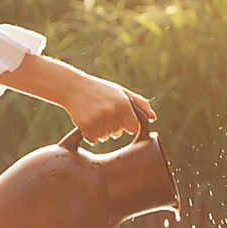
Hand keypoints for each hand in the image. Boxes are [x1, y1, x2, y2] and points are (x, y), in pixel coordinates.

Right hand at [0, 53, 157, 142]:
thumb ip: (140, 104)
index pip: (132, 128)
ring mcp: (97, 119)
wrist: (73, 87)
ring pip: (105, 138)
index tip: (118, 117)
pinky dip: (90, 135)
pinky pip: (92, 140)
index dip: (125, 124)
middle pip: (117, 134)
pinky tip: (87, 122)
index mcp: (123, 103)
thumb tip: (153, 118)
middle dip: (111, 127)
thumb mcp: (121, 92)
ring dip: (100, 131)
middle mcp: (112, 111)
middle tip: (102, 113)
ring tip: (94, 116)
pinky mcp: (85, 125)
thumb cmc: (101, 90)